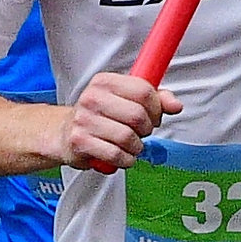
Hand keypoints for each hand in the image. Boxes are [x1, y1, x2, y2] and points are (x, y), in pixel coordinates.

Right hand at [58, 67, 180, 176]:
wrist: (65, 133)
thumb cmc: (99, 117)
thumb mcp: (126, 100)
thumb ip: (155, 100)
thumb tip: (175, 105)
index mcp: (105, 82)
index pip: (143, 90)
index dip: (156, 107)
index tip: (154, 115)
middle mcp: (92, 98)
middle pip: (137, 115)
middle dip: (146, 129)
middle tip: (141, 133)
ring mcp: (84, 119)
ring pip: (128, 137)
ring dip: (136, 147)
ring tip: (130, 145)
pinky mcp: (80, 141)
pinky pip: (116, 155)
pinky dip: (125, 159)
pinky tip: (122, 156)